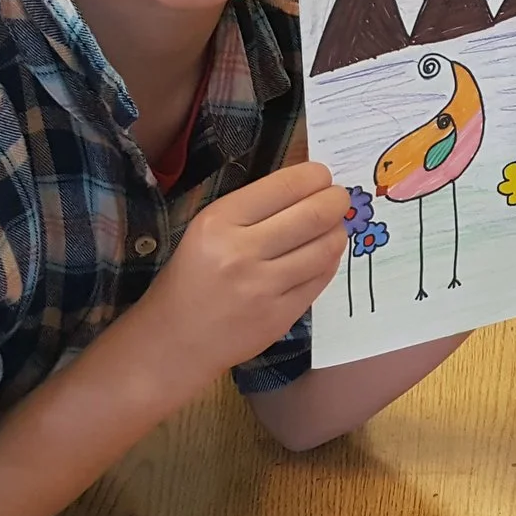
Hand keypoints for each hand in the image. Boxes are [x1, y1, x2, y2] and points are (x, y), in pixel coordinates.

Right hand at [138, 162, 346, 374]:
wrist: (177, 340)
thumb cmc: (192, 276)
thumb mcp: (208, 229)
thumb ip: (253, 207)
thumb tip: (307, 183)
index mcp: (219, 222)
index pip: (285, 186)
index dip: (314, 176)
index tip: (322, 176)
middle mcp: (242, 253)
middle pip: (315, 214)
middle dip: (337, 199)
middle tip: (339, 198)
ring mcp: (264, 288)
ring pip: (326, 248)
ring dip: (338, 231)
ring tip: (334, 226)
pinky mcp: (281, 316)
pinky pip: (322, 279)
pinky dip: (329, 260)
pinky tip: (323, 254)